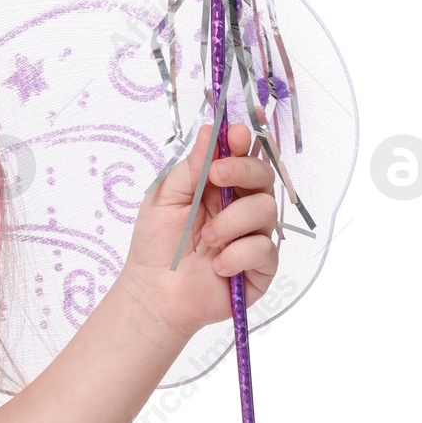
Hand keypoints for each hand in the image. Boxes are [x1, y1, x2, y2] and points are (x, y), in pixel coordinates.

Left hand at [114, 120, 280, 342]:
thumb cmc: (156, 243)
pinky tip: (217, 266)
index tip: (237, 131)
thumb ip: (191, 167)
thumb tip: (211, 130)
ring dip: (231, 222)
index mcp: (218, 186)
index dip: (246, 139)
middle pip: (264, 175)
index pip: (243, 155)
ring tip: (207, 239)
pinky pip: (265, 249)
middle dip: (242, 170)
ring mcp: (254, 235)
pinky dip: (237, 255)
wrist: (155, 292)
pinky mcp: (261, 266)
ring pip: (266, 210)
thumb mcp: (165, 197)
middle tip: (215, 176)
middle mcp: (241, 206)